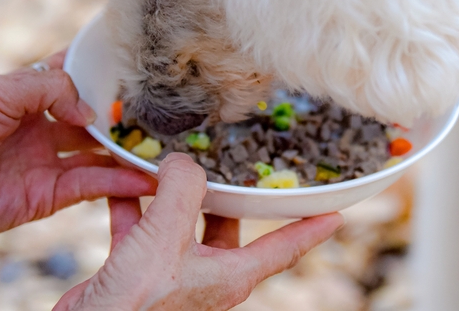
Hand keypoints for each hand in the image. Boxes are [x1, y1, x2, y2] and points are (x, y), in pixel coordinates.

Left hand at [0, 51, 156, 262]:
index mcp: (23, 98)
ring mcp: (44, 163)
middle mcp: (38, 129)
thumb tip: (88, 109)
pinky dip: (118, 183)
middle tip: (158, 112)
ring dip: (127, 152)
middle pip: (90, 120)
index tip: (131, 66)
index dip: (97, 73)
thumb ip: (47, 88)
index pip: (69, 79)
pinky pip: (90, 187)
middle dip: (120, 116)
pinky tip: (144, 177)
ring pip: (97, 155)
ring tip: (163, 148)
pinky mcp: (46, 196)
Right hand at [54, 154, 344, 310]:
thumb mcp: (167, 237)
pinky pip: (141, 228)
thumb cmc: (136, 302)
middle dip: (229, 194)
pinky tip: (122, 182)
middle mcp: (206, 274)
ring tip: (168, 162)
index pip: (283, 248)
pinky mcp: (137, 269)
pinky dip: (133, 205)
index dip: (310, 229)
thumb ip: (182, 191)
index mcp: (230, 274)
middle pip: (228, 226)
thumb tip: (182, 163)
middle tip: (235, 161)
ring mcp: (171, 273)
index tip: (336, 214)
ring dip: (172, 194)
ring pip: (181, 223)